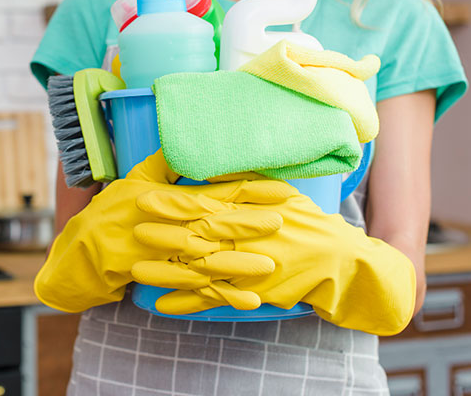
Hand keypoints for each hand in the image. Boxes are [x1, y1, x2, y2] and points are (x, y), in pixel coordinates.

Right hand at [34, 151, 293, 312]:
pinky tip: (248, 301)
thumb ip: (163, 163)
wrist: (81, 252)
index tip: (278, 190)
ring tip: (270, 265)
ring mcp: (166, 255)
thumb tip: (185, 143)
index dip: (248, 190)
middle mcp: (169, 226)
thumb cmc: (110, 212)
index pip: (214, 191)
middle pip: (214, 224)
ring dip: (239, 264)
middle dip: (248, 223)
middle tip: (281, 222)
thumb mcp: (133, 179)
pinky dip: (223, 295)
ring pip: (208, 259)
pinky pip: (198, 288)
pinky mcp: (164, 278)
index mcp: (168, 199)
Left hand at [132, 184, 416, 335]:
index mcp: (248, 213)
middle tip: (134, 232)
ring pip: (200, 271)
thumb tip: (213, 165)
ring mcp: (247, 269)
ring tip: (137, 272)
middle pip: (198, 238)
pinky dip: (188, 304)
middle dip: (164, 236)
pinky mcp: (250, 293)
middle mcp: (245, 240)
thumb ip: (243, 181)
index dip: (174, 204)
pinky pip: (214, 299)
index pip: (205, 206)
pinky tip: (162, 306)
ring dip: (167, 272)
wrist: (337, 261)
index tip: (146, 198)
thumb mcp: (279, 192)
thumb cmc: (304, 221)